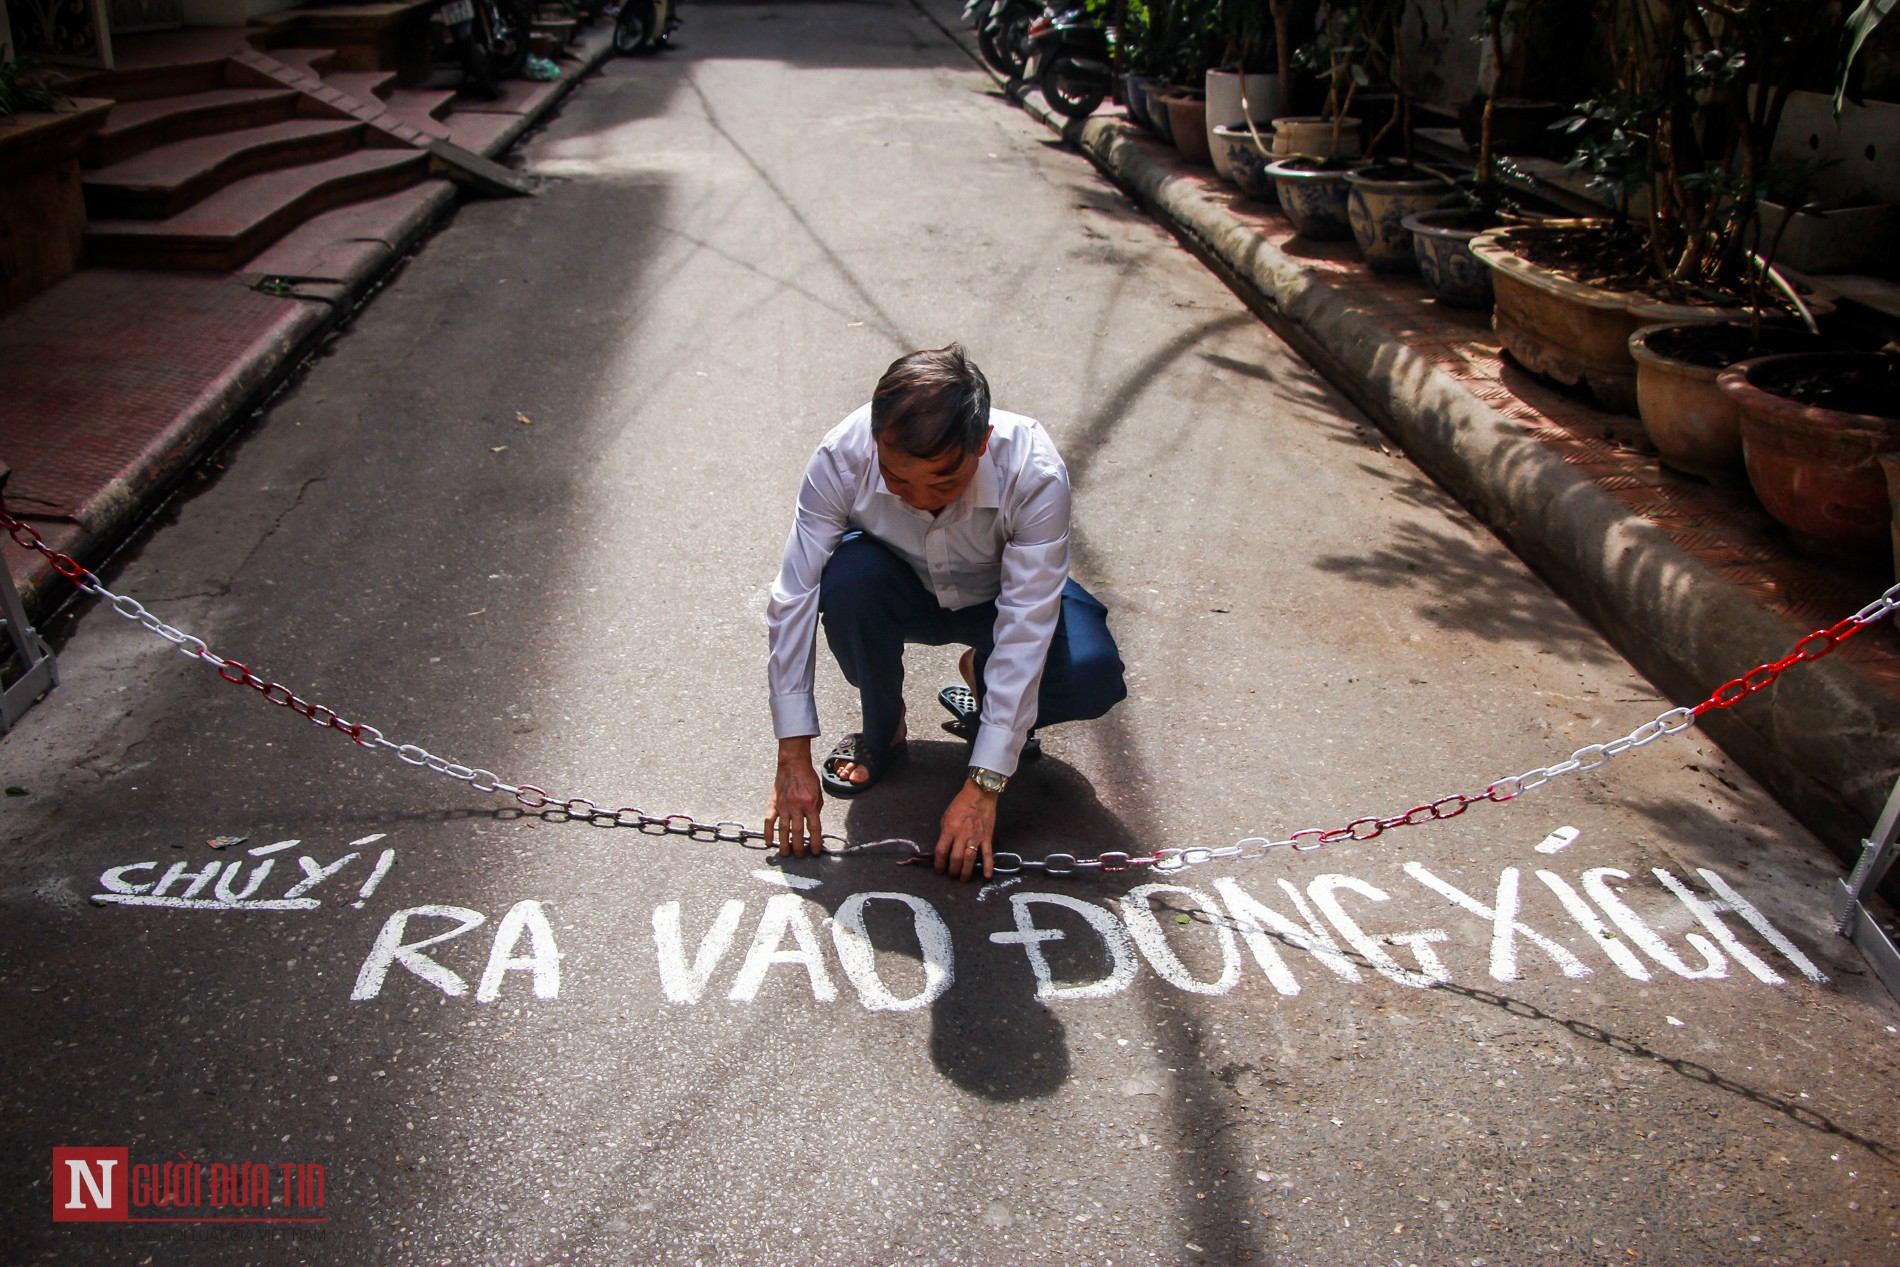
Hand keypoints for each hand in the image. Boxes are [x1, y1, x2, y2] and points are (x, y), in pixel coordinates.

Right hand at [766, 737, 824, 856]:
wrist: (793, 764)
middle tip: (799, 855)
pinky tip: (768, 842)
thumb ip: (815, 811)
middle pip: (797, 832)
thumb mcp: (817, 794)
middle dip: (799, 846)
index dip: (815, 842)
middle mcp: (796, 806)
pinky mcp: (774, 804)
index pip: (814, 828)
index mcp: (810, 804)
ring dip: (784, 844)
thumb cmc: (807, 778)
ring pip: (783, 829)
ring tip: (786, 854)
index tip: (815, 851)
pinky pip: (768, 820)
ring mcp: (783, 806)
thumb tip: (813, 827)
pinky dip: (768, 832)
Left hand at [934, 779, 997, 880]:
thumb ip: (945, 832)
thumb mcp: (946, 816)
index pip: (941, 851)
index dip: (939, 864)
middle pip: (956, 858)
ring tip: (963, 879)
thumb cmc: (961, 804)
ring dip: (965, 872)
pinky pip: (987, 854)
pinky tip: (986, 876)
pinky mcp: (987, 837)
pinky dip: (988, 865)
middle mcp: (962, 835)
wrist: (980, 794)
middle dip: (952, 870)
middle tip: (952, 875)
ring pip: (970, 859)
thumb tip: (945, 847)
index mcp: (950, 828)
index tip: (939, 870)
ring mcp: (976, 837)